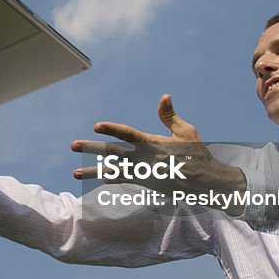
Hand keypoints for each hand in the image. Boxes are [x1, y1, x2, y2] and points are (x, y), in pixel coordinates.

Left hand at [71, 95, 245, 208]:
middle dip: (91, 148)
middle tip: (73, 145)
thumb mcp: (186, 131)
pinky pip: (123, 180)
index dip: (112, 129)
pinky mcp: (145, 182)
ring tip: (75, 173)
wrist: (205, 183)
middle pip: (112, 152)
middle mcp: (144, 158)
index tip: (97, 127)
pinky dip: (111, 179)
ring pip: (112, 170)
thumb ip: (169, 116)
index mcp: (152, 143)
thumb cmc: (197, 154)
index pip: (128, 134)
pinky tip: (100, 179)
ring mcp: (143, 172)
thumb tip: (164, 96)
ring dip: (93, 171)